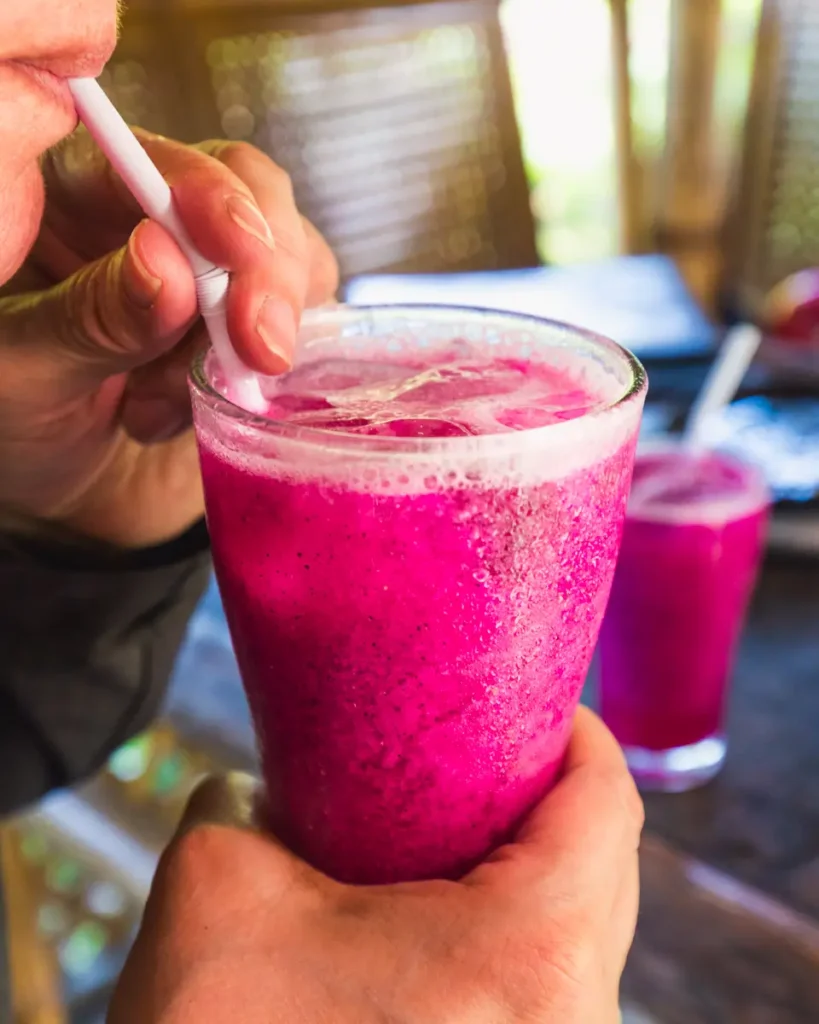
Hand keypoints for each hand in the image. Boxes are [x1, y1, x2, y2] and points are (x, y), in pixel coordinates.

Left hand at [0, 130, 337, 547]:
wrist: (72, 500)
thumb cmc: (20, 430)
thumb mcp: (24, 376)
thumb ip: (89, 319)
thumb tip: (165, 263)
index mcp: (68, 199)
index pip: (147, 162)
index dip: (206, 195)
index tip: (239, 250)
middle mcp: (151, 218)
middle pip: (244, 190)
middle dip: (264, 271)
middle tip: (262, 351)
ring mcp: (215, 270)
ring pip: (290, 255)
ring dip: (254, 339)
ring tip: (166, 407)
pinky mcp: (259, 320)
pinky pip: (308, 322)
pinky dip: (272, 377)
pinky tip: (201, 415)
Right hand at [109, 708, 642, 1023]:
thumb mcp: (217, 887)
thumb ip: (244, 801)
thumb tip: (264, 788)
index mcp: (529, 957)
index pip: (604, 802)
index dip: (574, 731)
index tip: (527, 698)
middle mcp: (571, 1020)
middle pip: (605, 864)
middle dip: (547, 795)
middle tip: (479, 750)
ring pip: (583, 932)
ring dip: (533, 867)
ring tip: (454, 825)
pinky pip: (552, 986)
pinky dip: (516, 933)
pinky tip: (443, 913)